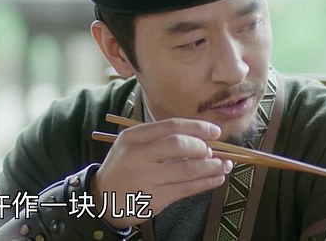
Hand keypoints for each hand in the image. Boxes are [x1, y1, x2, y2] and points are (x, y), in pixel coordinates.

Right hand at [90, 118, 232, 228]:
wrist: (103, 198)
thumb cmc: (124, 167)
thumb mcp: (131, 145)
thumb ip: (158, 139)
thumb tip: (200, 137)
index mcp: (133, 137)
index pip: (171, 126)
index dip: (197, 127)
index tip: (214, 131)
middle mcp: (138, 156)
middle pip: (179, 145)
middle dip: (202, 147)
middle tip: (211, 151)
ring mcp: (147, 179)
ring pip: (188, 169)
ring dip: (211, 166)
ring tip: (222, 165)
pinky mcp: (155, 199)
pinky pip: (187, 189)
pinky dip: (207, 182)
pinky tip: (217, 178)